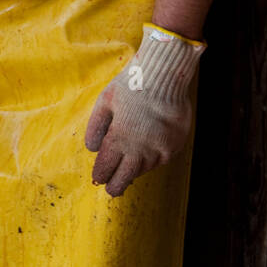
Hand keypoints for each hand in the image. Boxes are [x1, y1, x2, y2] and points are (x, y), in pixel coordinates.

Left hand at [84, 23, 204, 197]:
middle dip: (115, 186)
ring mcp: (158, 149)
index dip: (101, 175)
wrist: (164, 76)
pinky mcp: (174, 146)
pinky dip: (152, 160)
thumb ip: (95, 128)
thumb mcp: (104, 102)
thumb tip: (92, 149)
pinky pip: (160, 160)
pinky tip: (146, 155)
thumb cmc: (130, 86)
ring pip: (143, 169)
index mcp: (118, 139)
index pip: (105, 168)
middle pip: (124, 178)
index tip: (99, 178)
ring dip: (134, 170)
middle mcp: (139, 149)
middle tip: (111, 189)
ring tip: (128, 168)